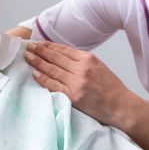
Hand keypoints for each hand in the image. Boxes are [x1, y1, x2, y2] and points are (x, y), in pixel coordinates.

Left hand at [24, 40, 144, 128]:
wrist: (121, 106)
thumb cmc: (110, 88)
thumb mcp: (98, 67)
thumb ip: (81, 61)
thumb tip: (60, 56)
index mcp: (88, 59)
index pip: (63, 50)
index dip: (48, 46)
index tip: (37, 43)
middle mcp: (82, 68)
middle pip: (55, 58)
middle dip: (39, 51)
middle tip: (27, 47)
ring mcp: (77, 82)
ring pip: (52, 70)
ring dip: (37, 62)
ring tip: (27, 57)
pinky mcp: (74, 96)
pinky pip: (54, 85)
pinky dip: (43, 79)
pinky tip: (35, 73)